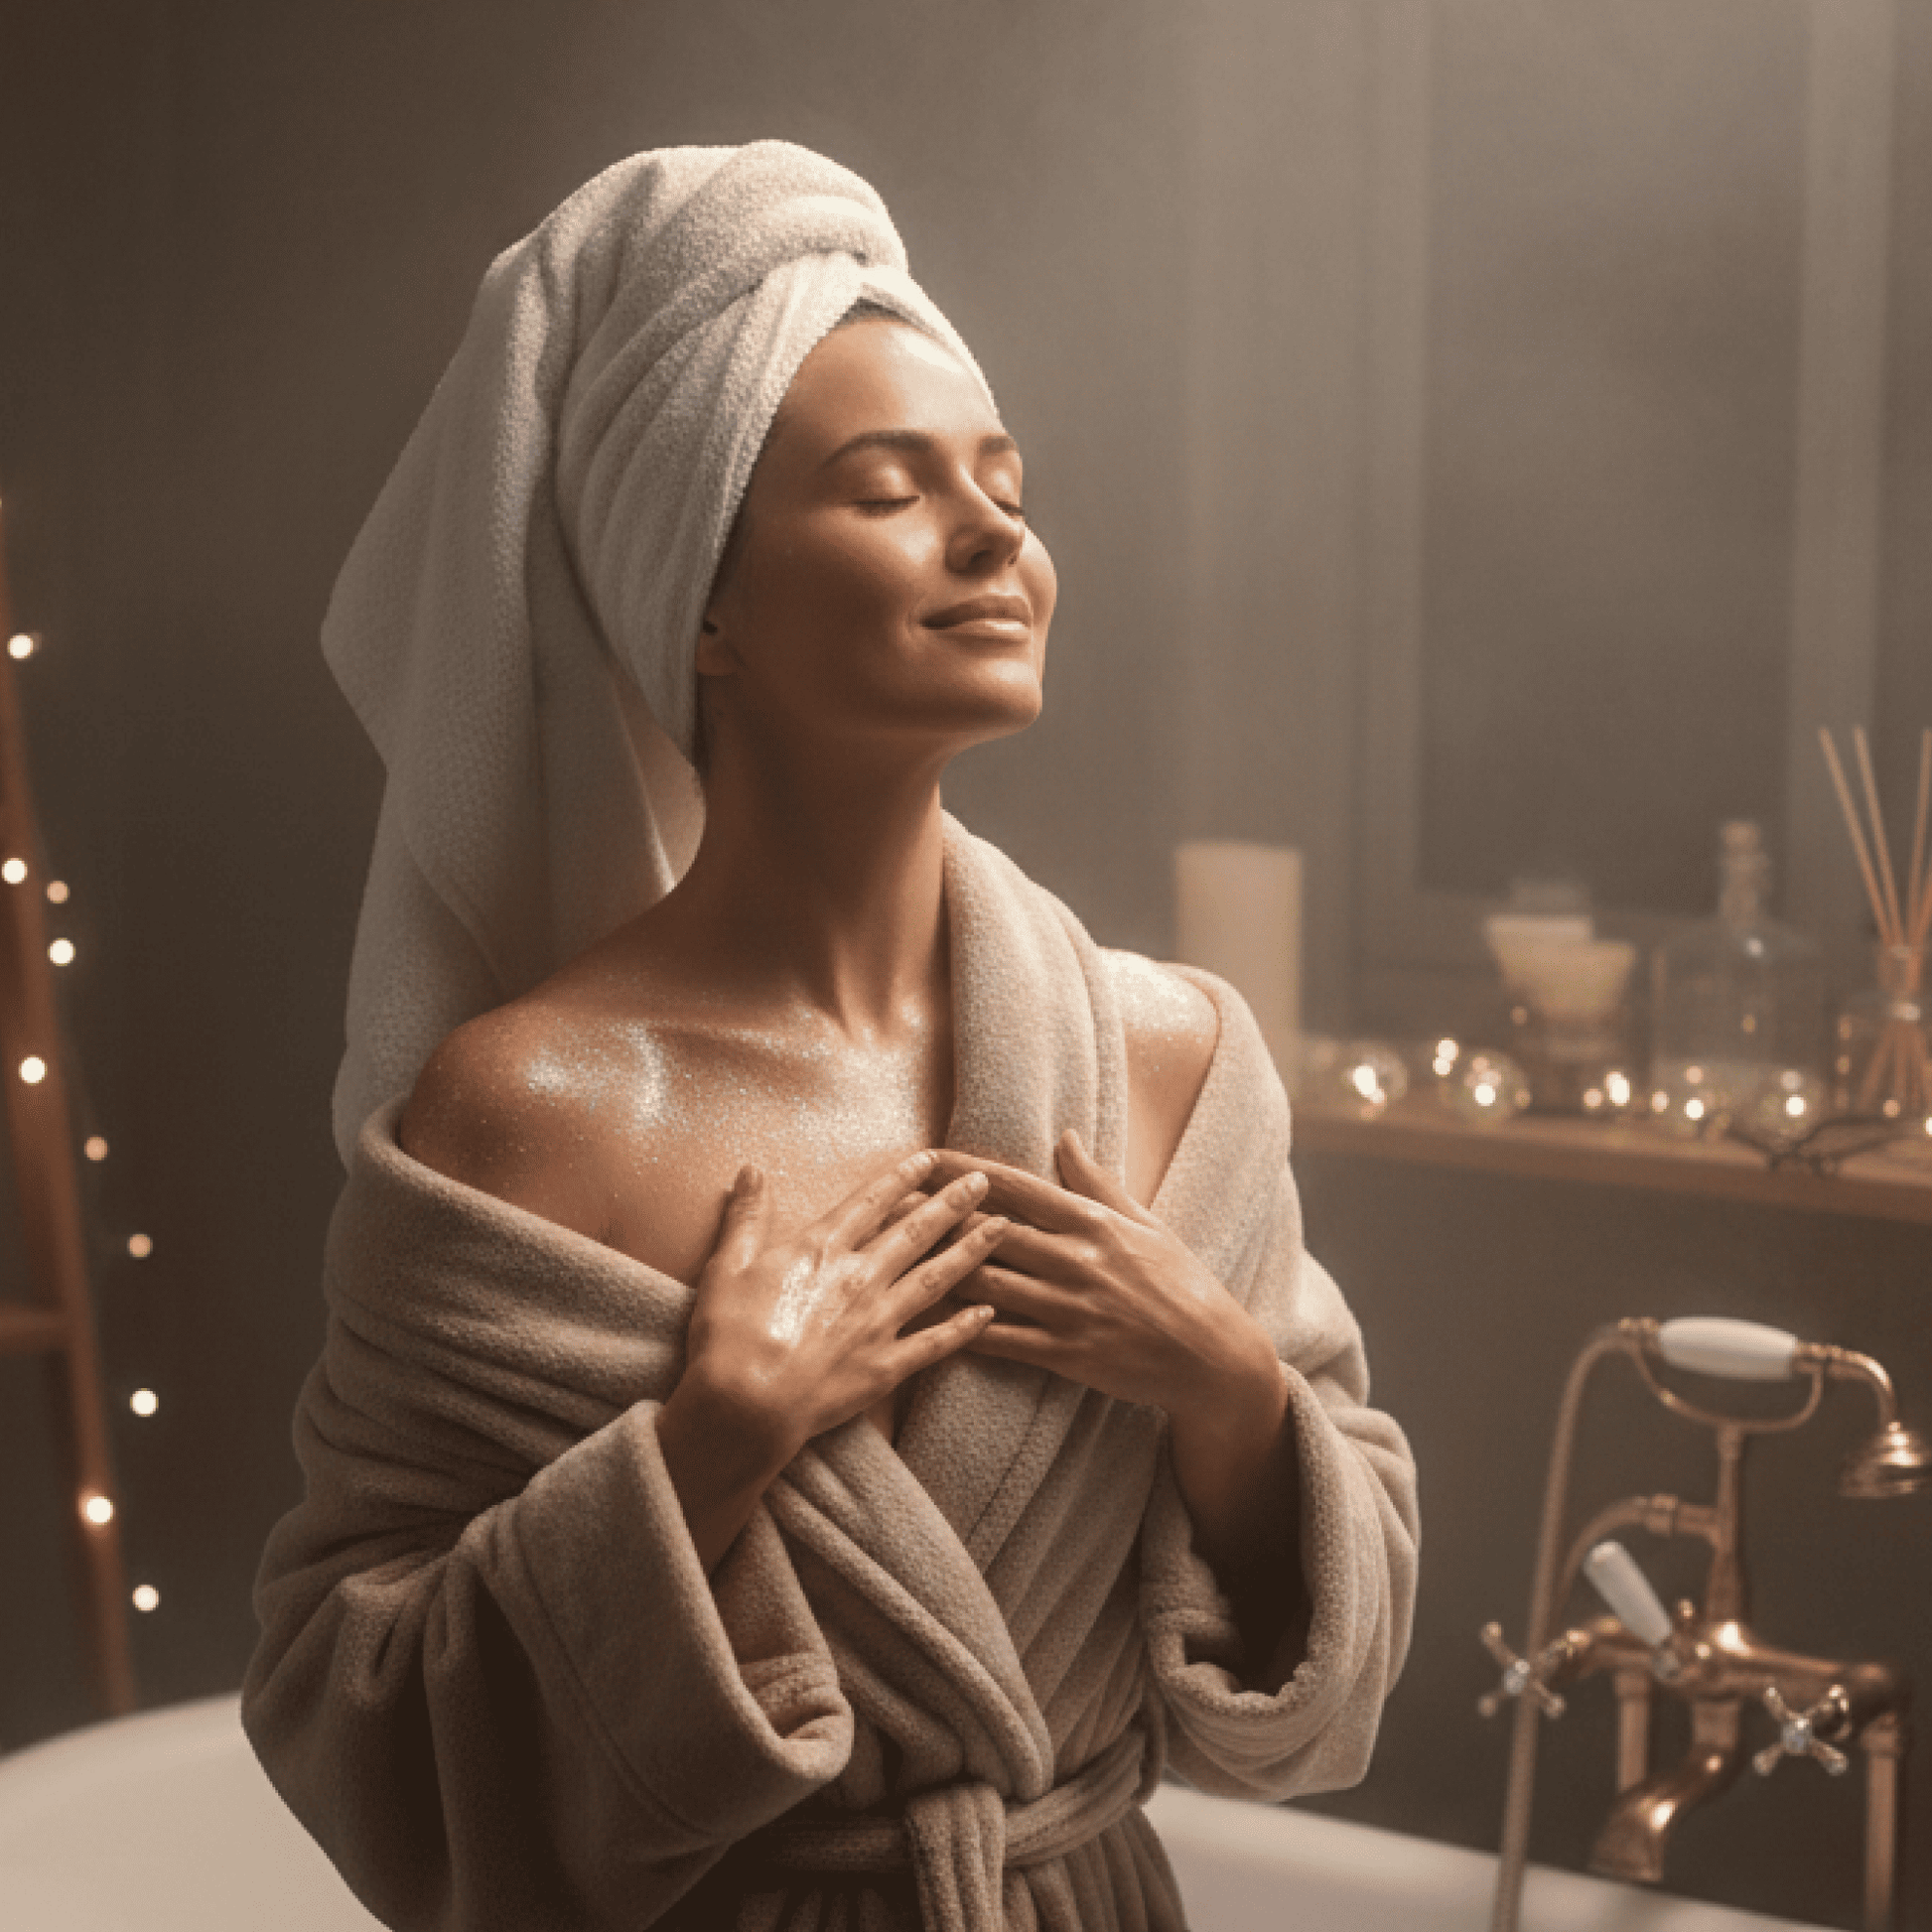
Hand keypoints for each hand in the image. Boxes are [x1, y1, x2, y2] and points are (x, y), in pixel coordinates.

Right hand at [679, 1151, 1006, 1459]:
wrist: (744, 1408)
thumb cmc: (728, 1337)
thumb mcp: (728, 1265)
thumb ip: (746, 1216)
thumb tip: (751, 1169)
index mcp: (822, 1249)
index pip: (873, 1201)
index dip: (905, 1177)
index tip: (934, 1159)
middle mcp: (860, 1277)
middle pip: (916, 1231)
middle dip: (953, 1202)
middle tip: (985, 1181)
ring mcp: (878, 1322)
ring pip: (937, 1277)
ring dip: (972, 1250)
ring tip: (1003, 1228)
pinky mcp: (886, 1366)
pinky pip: (935, 1343)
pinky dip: (965, 1327)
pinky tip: (989, 1312)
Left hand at [924, 1130, 1277, 1427]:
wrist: (1211, 1355)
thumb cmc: (1180, 1283)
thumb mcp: (1144, 1223)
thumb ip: (1097, 1183)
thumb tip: (1065, 1137)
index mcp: (1094, 1223)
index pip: (1017, 1188)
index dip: (966, 1172)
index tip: (927, 1159)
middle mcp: (1079, 1260)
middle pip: (991, 1232)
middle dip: (936, 1218)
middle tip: (889, 1206)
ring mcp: (1072, 1309)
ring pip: (989, 1285)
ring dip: (940, 1272)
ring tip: (896, 1262)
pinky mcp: (1069, 1354)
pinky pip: (1003, 1339)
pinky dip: (963, 1330)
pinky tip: (929, 1323)